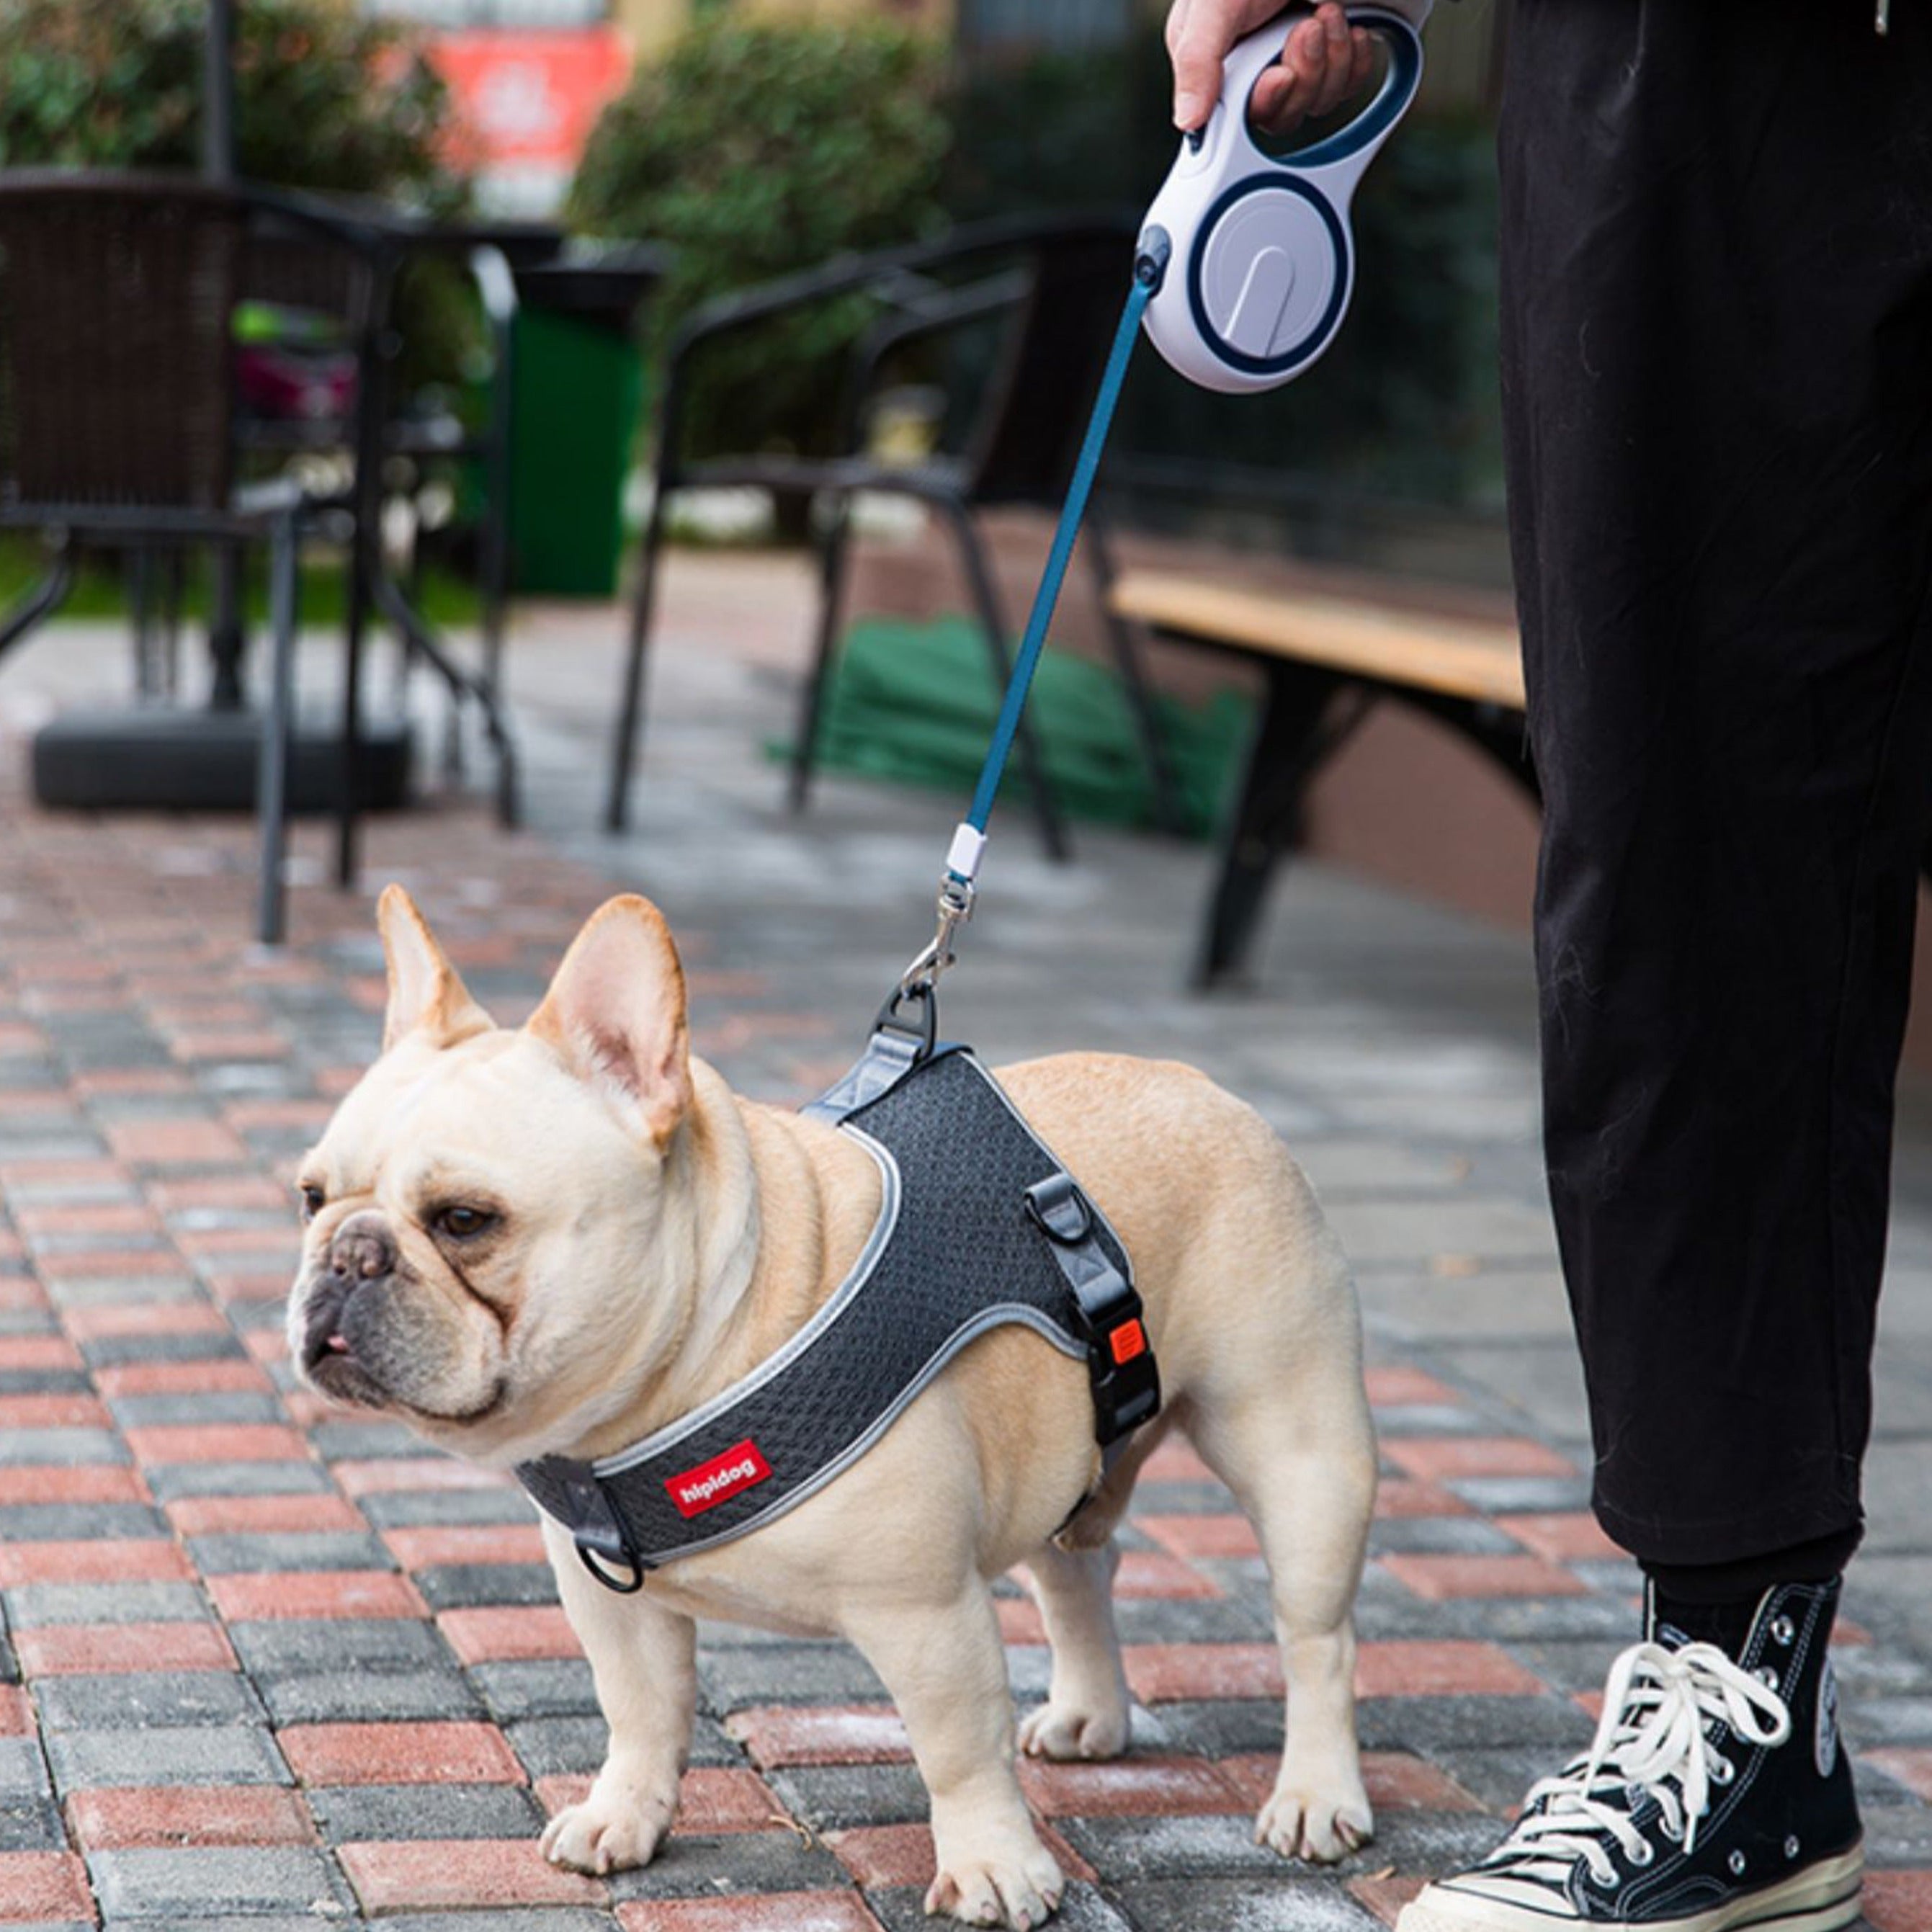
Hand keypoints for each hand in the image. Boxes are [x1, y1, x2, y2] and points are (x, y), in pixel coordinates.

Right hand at [1167, 1, 1378, 136]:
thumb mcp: (1214, 2)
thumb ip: (1198, 60)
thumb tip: (1187, 122)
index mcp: (1217, 59)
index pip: (1237, 118)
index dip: (1264, 102)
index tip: (1278, 75)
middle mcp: (1255, 65)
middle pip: (1282, 114)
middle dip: (1303, 73)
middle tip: (1307, 25)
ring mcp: (1296, 59)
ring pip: (1318, 101)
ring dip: (1331, 58)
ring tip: (1328, 10)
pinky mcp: (1332, 54)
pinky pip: (1348, 85)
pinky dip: (1354, 58)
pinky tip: (1351, 25)